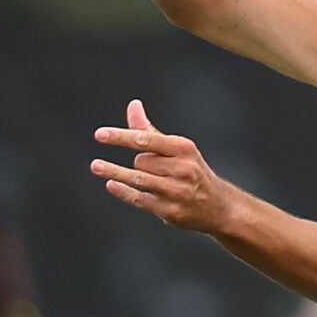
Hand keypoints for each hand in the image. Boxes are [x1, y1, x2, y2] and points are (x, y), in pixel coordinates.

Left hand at [92, 101, 237, 233]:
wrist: (219, 207)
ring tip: (96, 166)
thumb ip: (150, 130)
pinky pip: (140, 199)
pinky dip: (124, 192)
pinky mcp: (171, 211)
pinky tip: (110, 185)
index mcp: (184, 149)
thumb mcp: (178, 149)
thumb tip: (133, 105)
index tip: (100, 135)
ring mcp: (177, 192)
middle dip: (139, 163)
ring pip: (139, 178)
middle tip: (152, 169)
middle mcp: (183, 169)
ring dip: (115, 173)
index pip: (147, 139)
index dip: (121, 137)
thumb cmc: (192, 172)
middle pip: (142, 161)